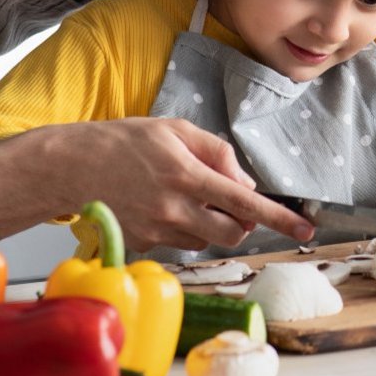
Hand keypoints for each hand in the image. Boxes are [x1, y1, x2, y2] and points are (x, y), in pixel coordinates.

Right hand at [55, 117, 313, 252]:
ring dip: (210, 224)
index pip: (245, 203)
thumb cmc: (123, 141)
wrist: (70, 167)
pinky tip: (160, 207)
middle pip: (232, 232)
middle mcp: (174, 209)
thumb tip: (244, 184)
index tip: (305, 227)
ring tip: (181, 195)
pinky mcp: (143, 246)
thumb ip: (216, 153)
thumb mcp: (175, 129)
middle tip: (227, 200)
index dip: (279, 218)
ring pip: (207, 240)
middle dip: (241, 221)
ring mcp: (157, 232)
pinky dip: (183, 230)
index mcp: (186, 175)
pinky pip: (180, 245)